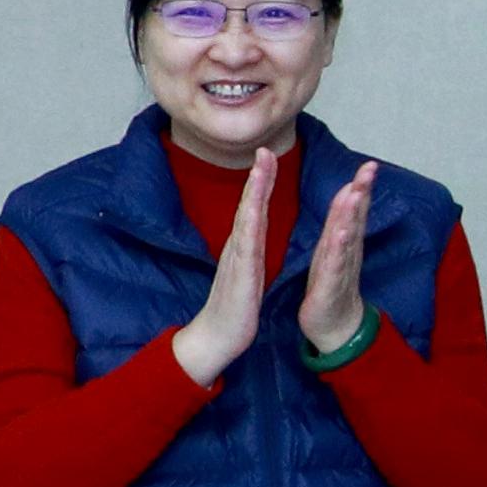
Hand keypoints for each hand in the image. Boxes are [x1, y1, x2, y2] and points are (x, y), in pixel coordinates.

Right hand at [171, 142, 283, 386]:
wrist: (218, 337)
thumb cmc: (235, 306)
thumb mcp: (248, 270)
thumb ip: (249, 249)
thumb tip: (253, 231)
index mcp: (245, 246)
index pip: (254, 207)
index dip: (261, 181)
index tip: (268, 154)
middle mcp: (239, 247)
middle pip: (249, 205)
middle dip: (258, 176)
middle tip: (265, 148)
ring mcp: (238, 260)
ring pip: (247, 219)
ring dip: (255, 192)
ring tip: (262, 168)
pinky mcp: (241, 277)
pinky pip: (247, 247)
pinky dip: (252, 226)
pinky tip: (255, 210)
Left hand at [290, 160, 379, 354]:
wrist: (333, 326)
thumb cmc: (331, 287)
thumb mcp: (334, 250)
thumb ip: (341, 222)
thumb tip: (348, 194)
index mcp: (343, 242)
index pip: (353, 210)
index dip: (361, 187)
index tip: (368, 164)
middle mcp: (347, 252)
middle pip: (355, 218)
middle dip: (362, 192)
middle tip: (370, 169)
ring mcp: (341, 269)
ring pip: (348, 237)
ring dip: (353, 214)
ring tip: (358, 193)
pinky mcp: (330, 286)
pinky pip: (335, 264)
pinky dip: (339, 248)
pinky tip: (341, 233)